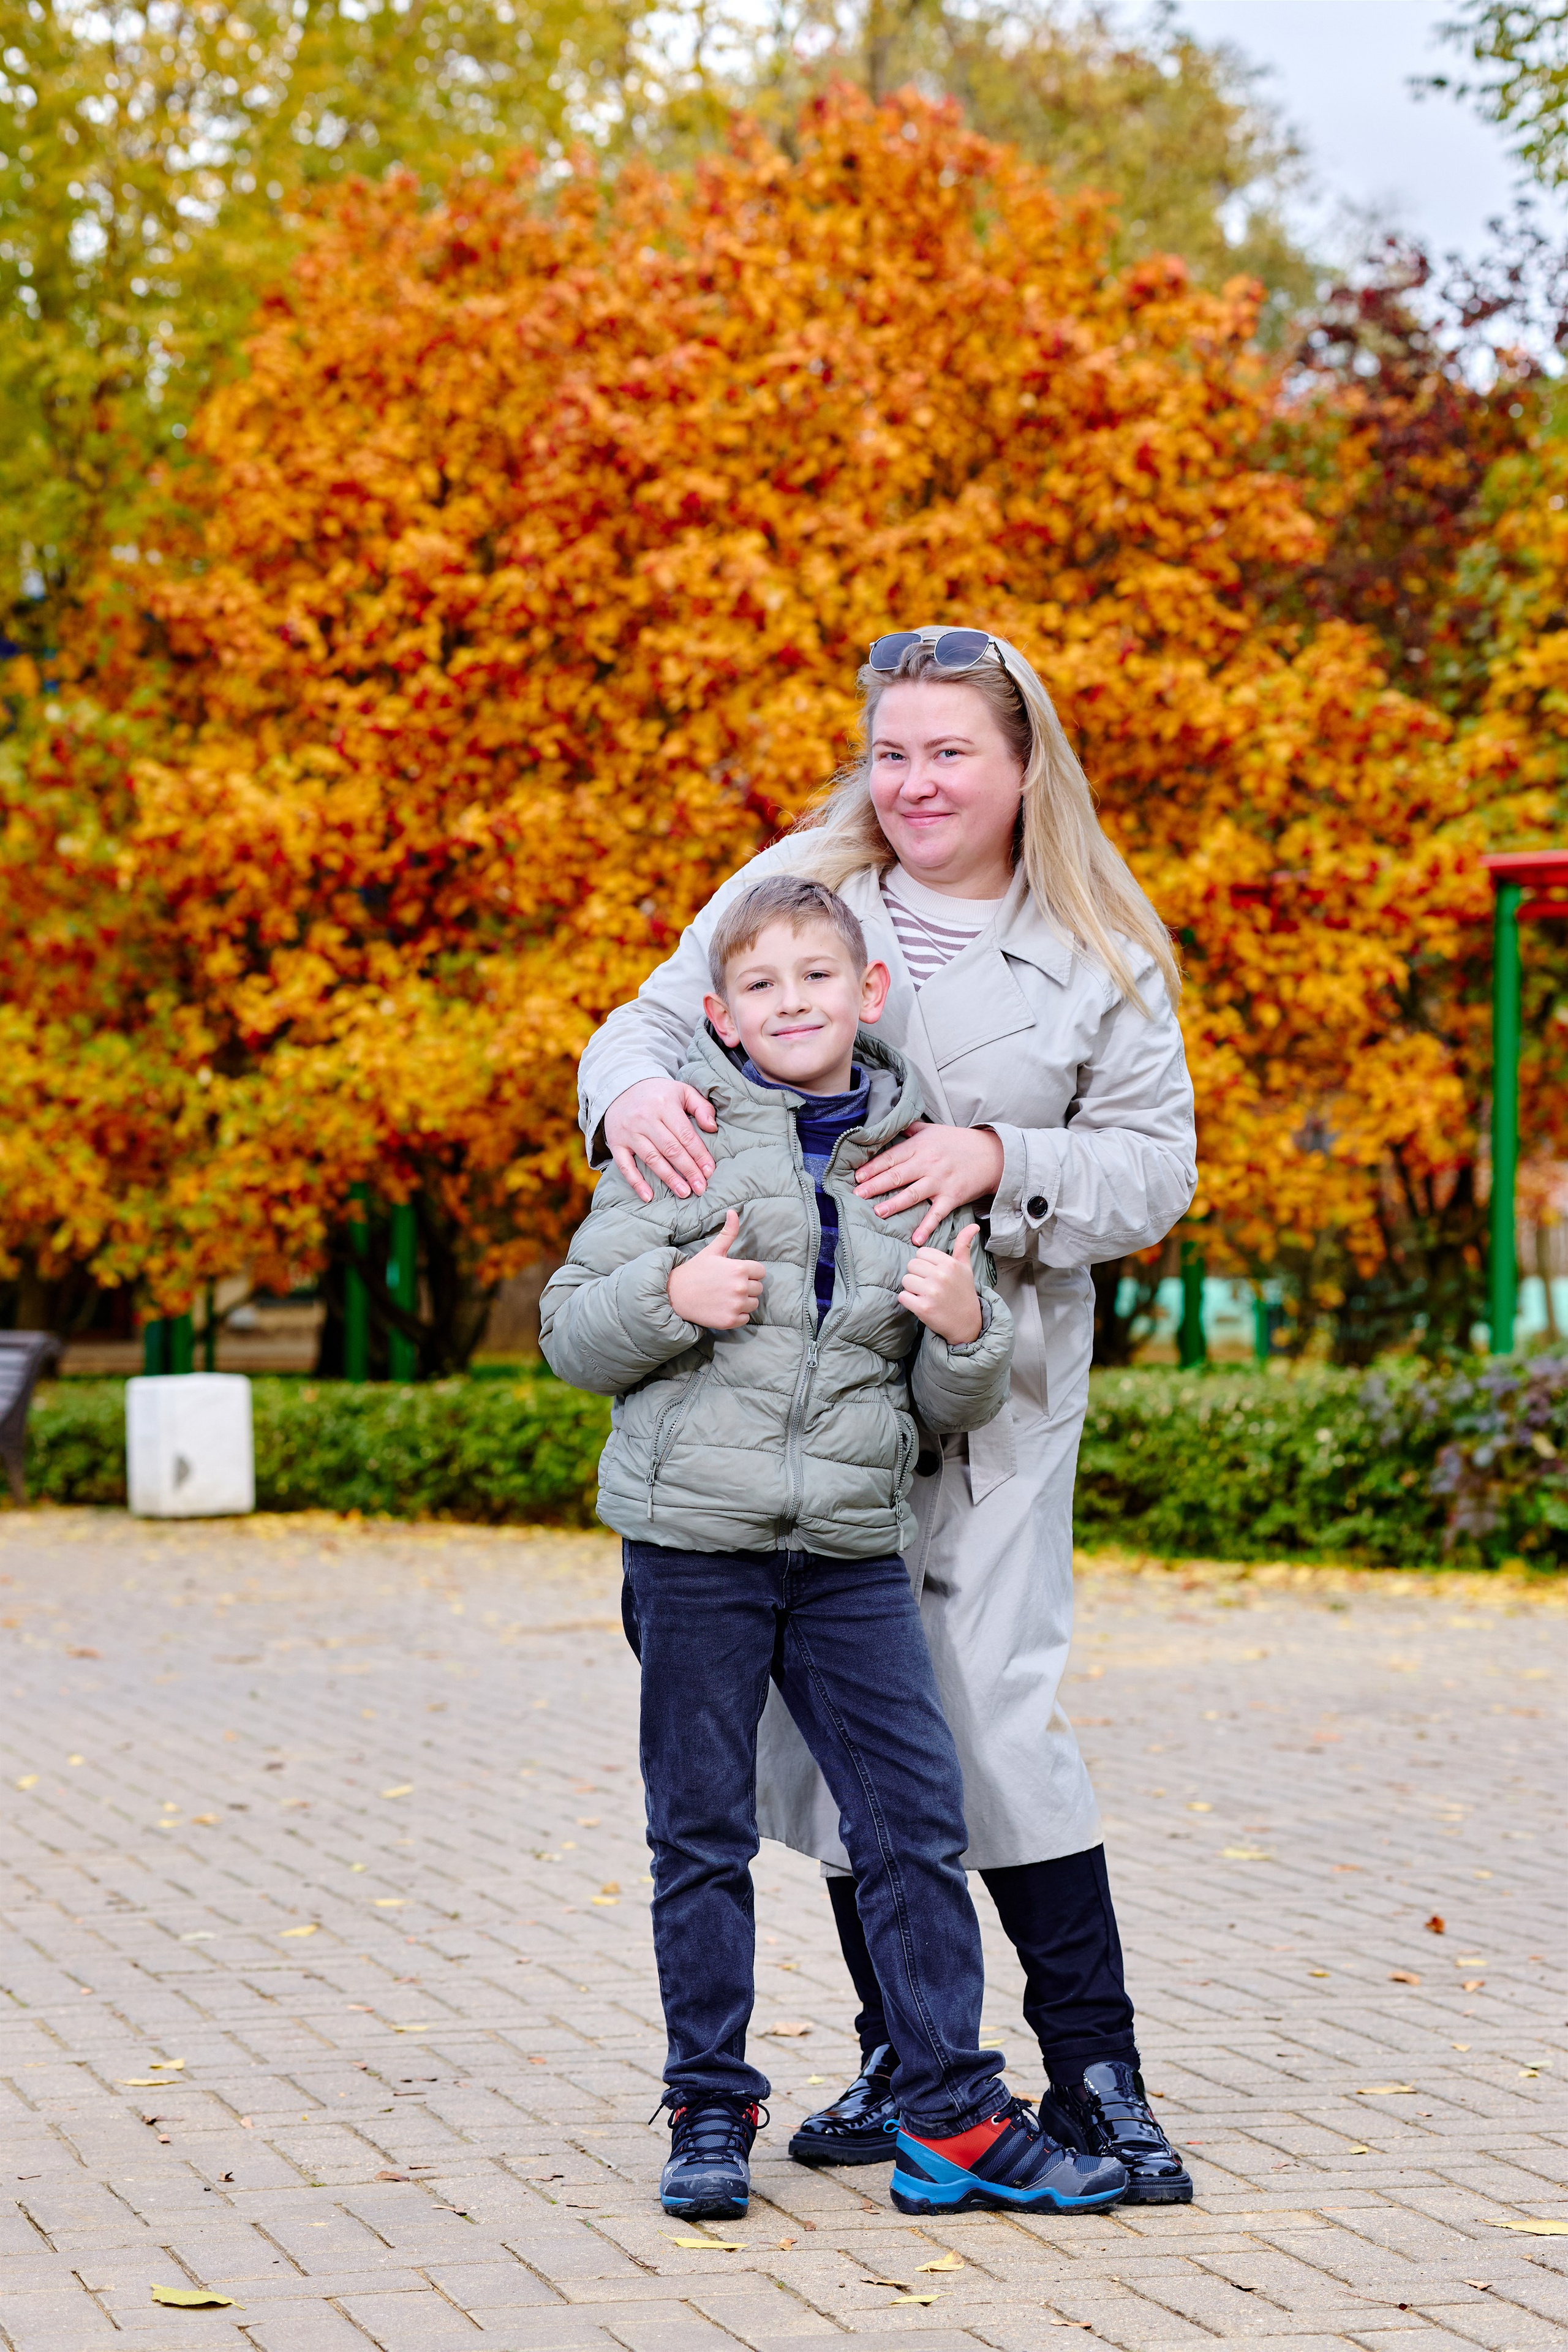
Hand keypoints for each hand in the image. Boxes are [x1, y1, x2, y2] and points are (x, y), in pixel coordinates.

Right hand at [605, 1078, 717, 1203]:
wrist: (620, 1088)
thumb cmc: (658, 1094)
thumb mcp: (682, 1091)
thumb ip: (701, 1107)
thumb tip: (712, 1128)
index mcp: (664, 1105)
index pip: (686, 1135)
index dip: (699, 1155)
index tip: (710, 1171)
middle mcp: (645, 1118)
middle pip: (671, 1149)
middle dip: (688, 1170)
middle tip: (701, 1188)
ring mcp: (629, 1132)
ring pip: (652, 1159)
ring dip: (669, 1178)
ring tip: (684, 1193)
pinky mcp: (616, 1143)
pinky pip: (625, 1166)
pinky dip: (636, 1182)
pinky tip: (648, 1196)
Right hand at [667, 1209, 765, 1330]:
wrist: (675, 1295)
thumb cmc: (695, 1271)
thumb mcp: (712, 1250)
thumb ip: (728, 1233)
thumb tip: (734, 1211)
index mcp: (739, 1268)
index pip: (761, 1272)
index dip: (749, 1272)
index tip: (734, 1274)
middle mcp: (740, 1287)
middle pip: (758, 1288)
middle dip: (746, 1287)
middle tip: (727, 1286)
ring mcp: (736, 1305)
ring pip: (753, 1303)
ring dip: (743, 1301)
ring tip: (725, 1297)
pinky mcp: (730, 1321)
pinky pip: (745, 1318)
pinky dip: (736, 1315)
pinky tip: (722, 1308)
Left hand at [854, 1121, 1004, 1246]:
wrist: (992, 1154)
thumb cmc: (959, 1141)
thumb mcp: (933, 1129)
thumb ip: (910, 1130)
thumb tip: (889, 1127)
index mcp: (920, 1146)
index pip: (891, 1157)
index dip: (873, 1167)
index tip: (857, 1176)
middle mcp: (928, 1164)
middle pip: (897, 1176)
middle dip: (875, 1186)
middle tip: (857, 1195)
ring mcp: (940, 1182)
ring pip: (913, 1194)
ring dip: (894, 1204)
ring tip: (878, 1212)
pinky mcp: (952, 1197)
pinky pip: (937, 1214)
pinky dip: (926, 1227)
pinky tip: (915, 1239)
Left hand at [898, 1224, 983, 1344]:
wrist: (967, 1323)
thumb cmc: (963, 1292)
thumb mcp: (965, 1267)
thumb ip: (964, 1245)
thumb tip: (974, 1225)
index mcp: (949, 1263)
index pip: (921, 1253)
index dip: (924, 1264)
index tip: (933, 1274)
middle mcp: (941, 1275)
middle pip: (911, 1265)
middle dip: (917, 1276)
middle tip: (930, 1286)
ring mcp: (932, 1292)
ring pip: (905, 1280)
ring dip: (912, 1289)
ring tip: (926, 1295)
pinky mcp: (923, 1307)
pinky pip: (902, 1296)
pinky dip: (908, 1301)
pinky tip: (921, 1304)